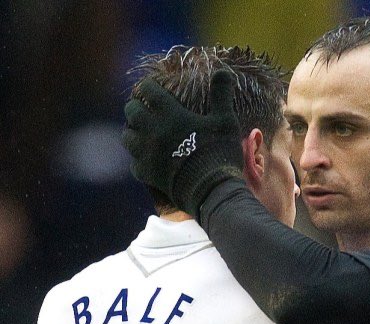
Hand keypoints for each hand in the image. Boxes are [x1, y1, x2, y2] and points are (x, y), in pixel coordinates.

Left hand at [122, 70, 242, 215]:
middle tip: (141, 106)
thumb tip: (222, 70)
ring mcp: (147, 153)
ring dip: (132, 130)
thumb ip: (221, 95)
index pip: (149, 91)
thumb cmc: (220, 152)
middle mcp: (154, 131)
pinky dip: (137, 157)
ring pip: (127, 136)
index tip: (150, 86)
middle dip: (135, 105)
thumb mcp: (225, 121)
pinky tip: (145, 157)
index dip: (147, 86)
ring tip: (139, 130)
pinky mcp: (147, 173)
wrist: (212, 189)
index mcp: (172, 115)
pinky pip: (134, 162)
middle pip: (132, 111)